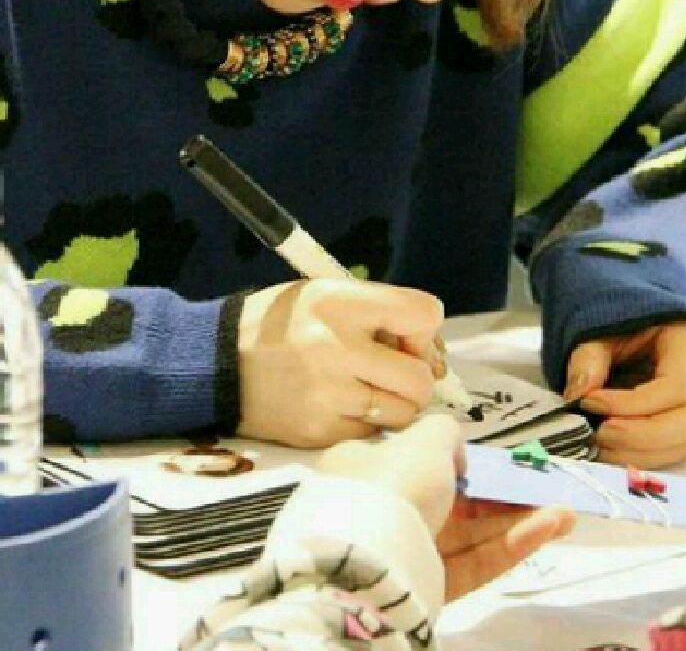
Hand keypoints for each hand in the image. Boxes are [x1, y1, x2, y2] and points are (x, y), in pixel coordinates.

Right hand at [236, 278, 443, 447]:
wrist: (215, 365)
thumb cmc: (281, 325)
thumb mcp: (326, 293)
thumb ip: (379, 311)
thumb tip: (430, 349)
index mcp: (341, 303)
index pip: (423, 314)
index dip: (424, 328)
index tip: (406, 335)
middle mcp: (337, 348)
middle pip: (420, 377)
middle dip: (418, 374)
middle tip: (395, 369)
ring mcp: (328, 395)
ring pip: (404, 412)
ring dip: (397, 402)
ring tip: (370, 388)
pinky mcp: (319, 432)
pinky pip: (372, 433)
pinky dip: (368, 422)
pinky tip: (344, 405)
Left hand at [317, 416, 574, 599]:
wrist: (370, 560)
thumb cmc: (396, 483)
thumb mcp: (425, 438)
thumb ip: (447, 434)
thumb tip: (457, 454)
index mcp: (365, 468)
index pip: (415, 461)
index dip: (459, 462)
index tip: (496, 464)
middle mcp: (381, 510)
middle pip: (452, 501)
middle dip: (502, 495)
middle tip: (542, 490)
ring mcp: (403, 552)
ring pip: (469, 534)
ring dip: (518, 520)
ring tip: (565, 513)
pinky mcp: (424, 589)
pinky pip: (472, 563)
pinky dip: (510, 546)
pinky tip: (548, 528)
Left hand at [564, 320, 685, 467]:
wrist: (641, 332)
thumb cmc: (624, 327)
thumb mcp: (603, 331)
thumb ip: (589, 358)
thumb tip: (577, 395)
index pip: (676, 385)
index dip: (633, 403)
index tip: (591, 403)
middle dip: (644, 435)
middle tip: (600, 433)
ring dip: (644, 452)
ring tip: (601, 443)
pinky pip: (680, 450)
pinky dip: (646, 456)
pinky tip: (613, 450)